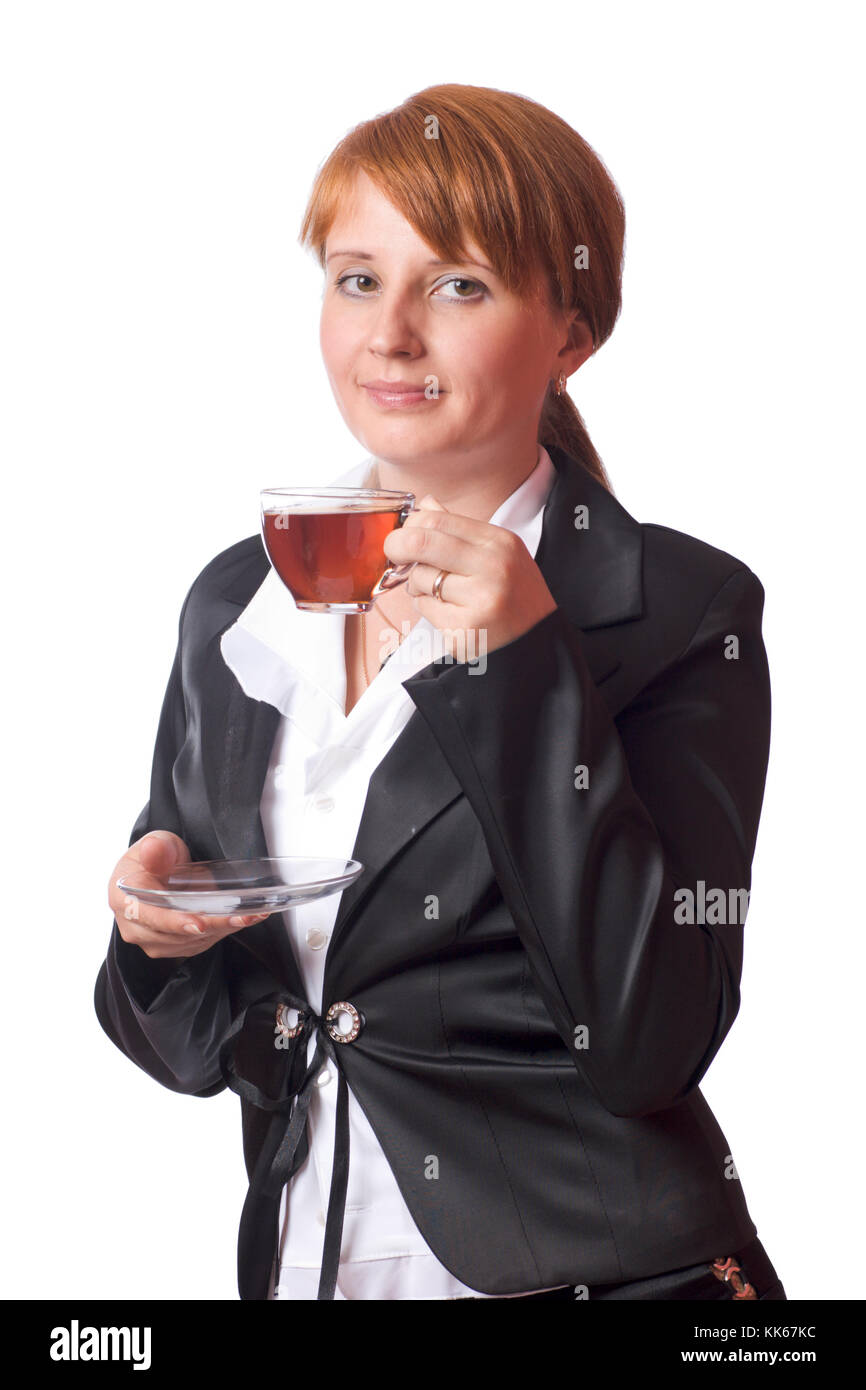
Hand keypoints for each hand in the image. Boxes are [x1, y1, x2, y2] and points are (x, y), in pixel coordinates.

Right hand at [108, 830, 270, 959]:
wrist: (158, 872)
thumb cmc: (155, 857)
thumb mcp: (157, 843)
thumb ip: (156, 848)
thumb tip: (154, 851)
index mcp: (125, 900)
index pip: (149, 916)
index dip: (175, 921)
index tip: (199, 923)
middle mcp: (136, 927)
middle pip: (177, 933)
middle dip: (213, 925)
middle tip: (243, 916)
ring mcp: (155, 941)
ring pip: (193, 941)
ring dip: (224, 929)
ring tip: (251, 915)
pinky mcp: (175, 946)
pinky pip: (201, 943)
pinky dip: (224, 931)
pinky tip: (243, 919)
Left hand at [382, 495, 557, 660]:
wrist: (536, 643)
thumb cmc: (514, 596)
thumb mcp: (498, 554)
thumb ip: (460, 530)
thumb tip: (425, 505)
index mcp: (499, 542)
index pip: (437, 520)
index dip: (409, 526)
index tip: (403, 536)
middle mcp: (493, 566)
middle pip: (422, 542)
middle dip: (397, 547)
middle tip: (395, 555)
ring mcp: (480, 599)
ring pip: (420, 579)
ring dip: (418, 586)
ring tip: (441, 594)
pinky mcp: (466, 629)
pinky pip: (425, 609)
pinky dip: (428, 610)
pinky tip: (450, 613)